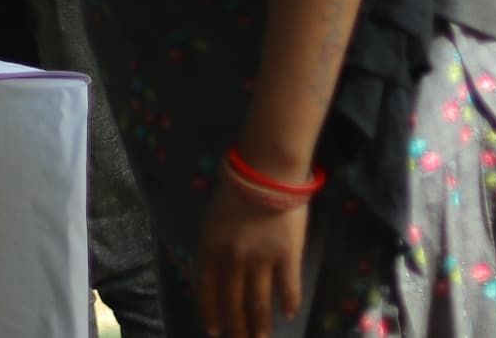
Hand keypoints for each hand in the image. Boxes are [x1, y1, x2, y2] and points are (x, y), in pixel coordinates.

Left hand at [197, 185, 307, 337]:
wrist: (266, 173)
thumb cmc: (236, 190)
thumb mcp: (213, 219)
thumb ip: (215, 246)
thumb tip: (218, 272)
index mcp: (210, 248)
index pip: (206, 289)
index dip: (210, 311)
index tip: (214, 330)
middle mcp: (233, 259)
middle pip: (233, 301)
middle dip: (236, 326)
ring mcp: (260, 260)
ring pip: (259, 302)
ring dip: (260, 324)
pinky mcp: (287, 256)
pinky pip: (288, 288)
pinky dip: (288, 304)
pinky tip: (288, 314)